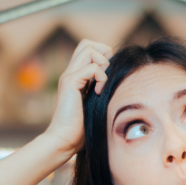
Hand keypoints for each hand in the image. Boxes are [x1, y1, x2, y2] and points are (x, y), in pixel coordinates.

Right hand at [43, 39, 113, 154]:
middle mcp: (71, 73)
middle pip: (86, 44)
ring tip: (103, 83)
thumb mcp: (96, 107)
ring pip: (88, 49)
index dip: (103, 56)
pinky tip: (99, 93)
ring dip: (103, 63)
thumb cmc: (81, 131)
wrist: (63, 141)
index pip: (89, 51)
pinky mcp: (70, 83)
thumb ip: (103, 93)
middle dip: (103, 53)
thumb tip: (122, 85)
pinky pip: (92, 68)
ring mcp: (69, 77)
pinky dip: (101, 78)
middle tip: (107, 74)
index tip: (109, 77)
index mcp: (76, 78)